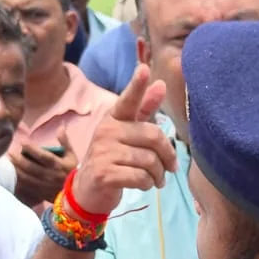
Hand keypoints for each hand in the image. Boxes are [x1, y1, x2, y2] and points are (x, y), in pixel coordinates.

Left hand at [12, 142, 76, 209]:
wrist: (77, 193)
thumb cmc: (73, 171)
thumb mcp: (71, 155)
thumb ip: (65, 142)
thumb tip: (60, 127)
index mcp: (57, 164)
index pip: (42, 155)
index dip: (31, 149)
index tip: (22, 142)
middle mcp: (49, 175)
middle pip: (30, 167)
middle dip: (18, 159)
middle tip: (9, 152)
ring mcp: (44, 185)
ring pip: (26, 177)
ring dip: (16, 169)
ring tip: (9, 162)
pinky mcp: (40, 192)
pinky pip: (26, 186)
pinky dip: (18, 180)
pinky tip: (12, 175)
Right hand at [72, 65, 177, 214]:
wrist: (89, 190)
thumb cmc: (113, 158)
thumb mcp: (127, 133)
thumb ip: (145, 110)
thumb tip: (161, 84)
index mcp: (114, 118)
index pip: (128, 101)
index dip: (137, 86)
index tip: (144, 69)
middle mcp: (107, 131)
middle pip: (153, 136)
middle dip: (168, 155)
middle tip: (170, 167)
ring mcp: (103, 152)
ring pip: (149, 161)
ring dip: (158, 174)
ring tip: (156, 179)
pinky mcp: (104, 174)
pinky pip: (141, 177)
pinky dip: (148, 184)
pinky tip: (145, 185)